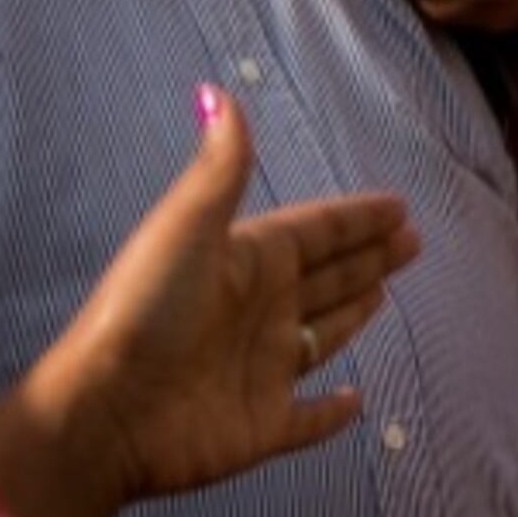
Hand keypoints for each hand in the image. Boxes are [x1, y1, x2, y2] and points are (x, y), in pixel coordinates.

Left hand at [0, 87, 423, 516]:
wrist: (105, 411)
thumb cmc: (144, 311)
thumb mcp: (186, 227)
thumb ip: (220, 166)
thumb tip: (217, 90)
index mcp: (245, 261)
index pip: (313, 232)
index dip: (354, 219)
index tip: (398, 205)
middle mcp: (257, 311)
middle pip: (325, 276)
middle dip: (366, 256)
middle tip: (412, 240)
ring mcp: (261, 370)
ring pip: (321, 335)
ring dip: (353, 312)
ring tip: (386, 290)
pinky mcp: (262, 426)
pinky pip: (309, 418)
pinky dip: (334, 412)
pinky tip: (357, 400)